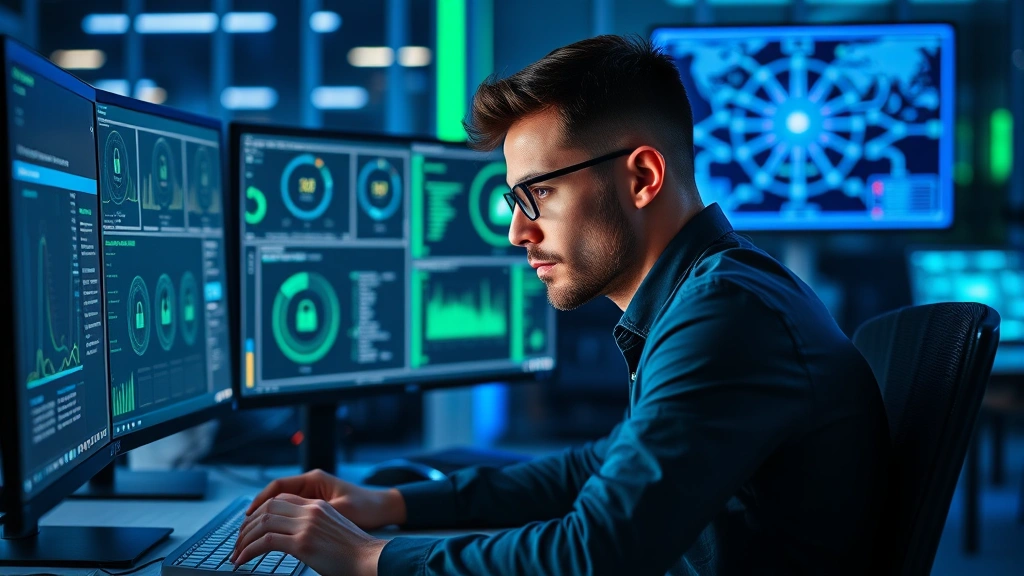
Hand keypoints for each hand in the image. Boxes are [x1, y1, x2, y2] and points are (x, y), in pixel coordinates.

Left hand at [231, 493, 386, 575]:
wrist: (371, 559)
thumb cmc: (356, 553)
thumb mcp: (333, 531)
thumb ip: (314, 528)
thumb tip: (296, 541)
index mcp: (318, 506)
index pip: (281, 499)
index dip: (261, 511)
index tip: (250, 526)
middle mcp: (311, 510)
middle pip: (268, 508)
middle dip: (247, 526)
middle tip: (237, 542)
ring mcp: (306, 525)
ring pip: (263, 524)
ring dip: (244, 540)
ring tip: (236, 554)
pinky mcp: (303, 543)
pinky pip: (266, 543)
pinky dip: (249, 551)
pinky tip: (243, 560)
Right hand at [247, 469, 405, 529]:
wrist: (383, 509)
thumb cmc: (366, 508)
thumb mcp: (342, 510)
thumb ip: (317, 515)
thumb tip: (293, 526)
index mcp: (315, 480)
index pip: (277, 487)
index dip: (259, 502)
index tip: (247, 518)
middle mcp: (311, 484)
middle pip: (274, 497)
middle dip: (256, 515)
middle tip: (243, 534)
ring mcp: (312, 495)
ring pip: (279, 505)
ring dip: (264, 520)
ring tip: (249, 537)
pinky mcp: (315, 506)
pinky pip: (289, 512)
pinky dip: (277, 522)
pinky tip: (269, 535)